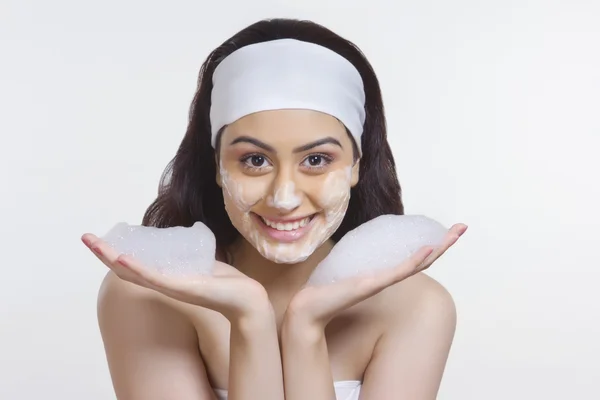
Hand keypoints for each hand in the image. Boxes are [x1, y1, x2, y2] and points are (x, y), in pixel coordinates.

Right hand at [81, 233, 270, 321]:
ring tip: (94, 244)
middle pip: (125, 269)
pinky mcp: (182, 288)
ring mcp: (170, 287)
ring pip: (134, 273)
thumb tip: (188, 232)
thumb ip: (189, 252)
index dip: (113, 253)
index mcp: (166, 277)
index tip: (97, 239)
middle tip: (85, 238)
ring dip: (112, 258)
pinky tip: (123, 259)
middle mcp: (163, 284)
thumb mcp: (202, 261)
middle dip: (103, 253)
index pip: (132, 264)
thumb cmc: (224, 282)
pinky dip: (138, 268)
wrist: (245, 299)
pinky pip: (155, 278)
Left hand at [285, 223, 467, 328]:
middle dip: (443, 244)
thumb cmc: (324, 289)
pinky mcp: (370, 285)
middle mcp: (386, 278)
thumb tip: (356, 243)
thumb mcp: (343, 266)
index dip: (431, 244)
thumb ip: (354, 258)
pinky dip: (414, 261)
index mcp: (381, 273)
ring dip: (437, 249)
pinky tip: (428, 249)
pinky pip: (397, 272)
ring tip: (453, 234)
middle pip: (422, 259)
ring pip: (416, 264)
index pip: (412, 257)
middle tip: (462, 228)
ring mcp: (381, 282)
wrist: (308, 309)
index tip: (447, 230)